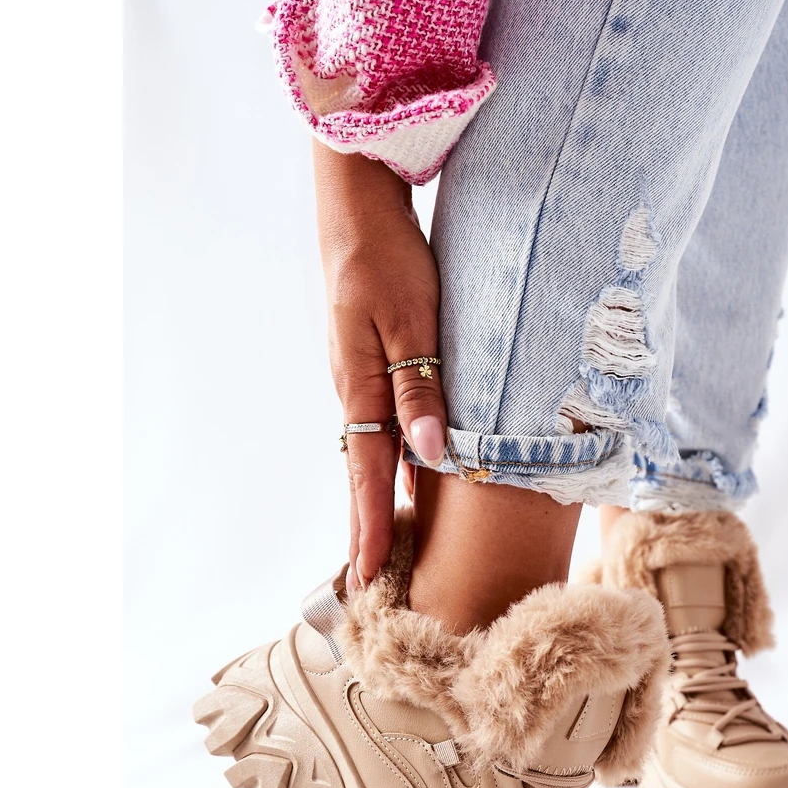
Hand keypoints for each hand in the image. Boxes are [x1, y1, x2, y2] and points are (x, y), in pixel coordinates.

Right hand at [312, 143, 448, 591]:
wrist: (358, 206)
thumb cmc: (388, 257)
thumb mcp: (413, 323)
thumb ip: (422, 392)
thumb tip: (432, 457)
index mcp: (361, 388)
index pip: (369, 476)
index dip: (371, 528)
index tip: (369, 576)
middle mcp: (355, 393)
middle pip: (364, 476)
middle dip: (367, 528)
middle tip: (368, 581)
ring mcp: (359, 380)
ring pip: (373, 455)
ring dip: (380, 501)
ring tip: (387, 547)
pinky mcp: (371, 365)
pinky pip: (382, 428)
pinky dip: (393, 463)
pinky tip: (412, 480)